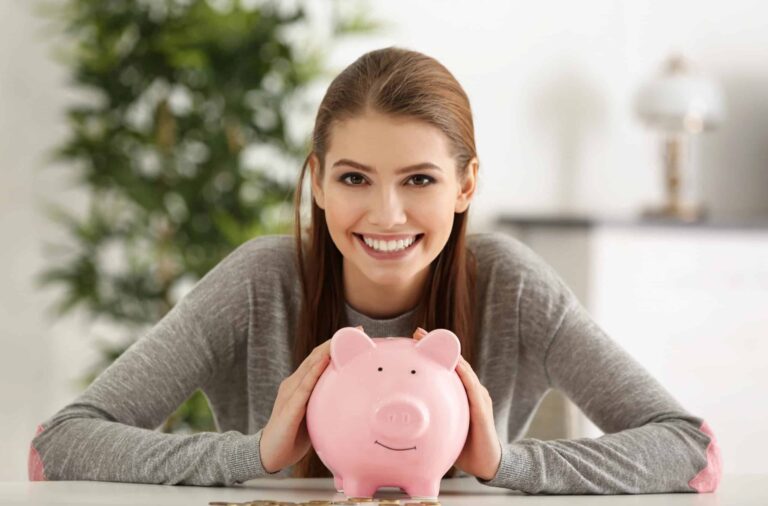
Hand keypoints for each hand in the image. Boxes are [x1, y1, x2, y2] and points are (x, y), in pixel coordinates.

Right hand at [260, 325, 363, 472]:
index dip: (336, 346)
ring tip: (343, 339)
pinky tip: (325, 362)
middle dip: (336, 342)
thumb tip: (351, 397)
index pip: (319, 359)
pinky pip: (303, 388)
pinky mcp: (289, 407)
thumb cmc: (294, 435)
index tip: (358, 333)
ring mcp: (290, 393)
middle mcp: (294, 383)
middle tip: (359, 330)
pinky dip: (315, 373)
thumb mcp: (315, 413)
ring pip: (310, 367)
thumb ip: (326, 401)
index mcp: (300, 384)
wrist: (269, 454)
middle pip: (316, 357)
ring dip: (327, 352)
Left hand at [412, 327, 501, 480]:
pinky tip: (455, 364)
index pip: (443, 370)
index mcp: (458, 395)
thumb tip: (396, 420)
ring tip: (434, 340)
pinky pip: (472, 387)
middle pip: (452, 363)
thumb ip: (426, 421)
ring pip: (463, 370)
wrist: (487, 465)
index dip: (427, 354)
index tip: (410, 340)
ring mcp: (477, 397)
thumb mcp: (441, 430)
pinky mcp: (482, 407)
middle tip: (416, 332)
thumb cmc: (462, 449)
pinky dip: (463, 374)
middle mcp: (468, 391)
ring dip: (449, 354)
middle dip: (434, 345)